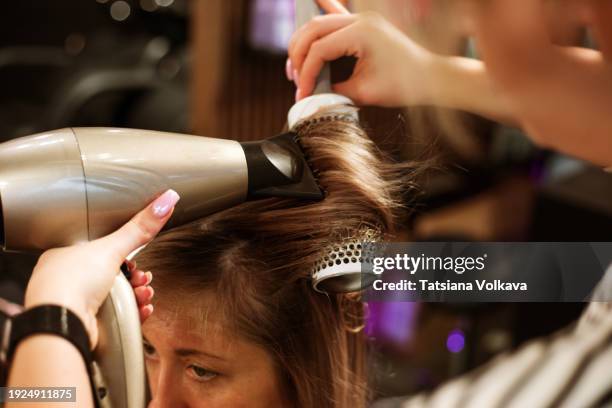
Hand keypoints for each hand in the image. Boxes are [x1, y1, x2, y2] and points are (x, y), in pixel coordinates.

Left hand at [24, 189, 179, 347]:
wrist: (61, 325)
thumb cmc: (70, 284)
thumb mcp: (112, 248)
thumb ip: (140, 228)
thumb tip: (166, 201)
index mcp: (64, 256)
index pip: (100, 250)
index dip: (124, 255)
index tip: (138, 259)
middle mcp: (67, 280)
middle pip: (113, 274)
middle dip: (136, 278)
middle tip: (143, 278)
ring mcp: (75, 304)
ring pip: (116, 296)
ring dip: (137, 295)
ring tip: (144, 294)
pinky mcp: (85, 325)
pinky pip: (115, 316)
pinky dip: (132, 312)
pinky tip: (141, 309)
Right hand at [288, 9, 433, 106]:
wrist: (431, 78)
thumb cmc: (404, 86)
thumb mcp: (364, 93)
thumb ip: (334, 91)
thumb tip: (313, 93)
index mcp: (362, 33)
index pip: (319, 50)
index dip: (306, 73)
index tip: (302, 93)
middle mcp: (361, 20)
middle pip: (313, 30)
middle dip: (298, 54)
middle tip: (295, 78)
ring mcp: (363, 19)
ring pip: (320, 23)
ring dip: (304, 42)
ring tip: (297, 65)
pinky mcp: (366, 26)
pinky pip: (339, 14)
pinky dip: (324, 9)